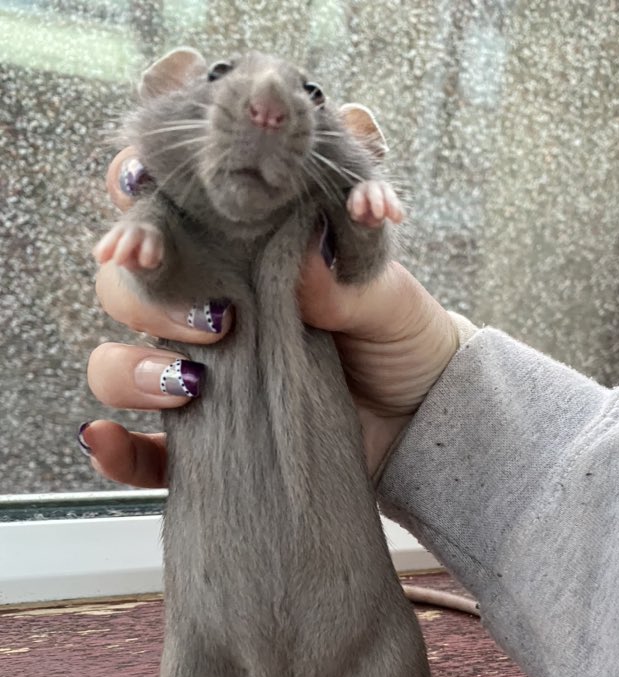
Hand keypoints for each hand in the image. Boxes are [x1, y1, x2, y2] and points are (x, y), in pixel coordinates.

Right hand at [85, 148, 465, 485]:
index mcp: (244, 258)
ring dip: (128, 368)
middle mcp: (209, 312)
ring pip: (116, 361)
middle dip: (141, 291)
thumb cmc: (402, 342)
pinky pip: (139, 451)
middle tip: (211, 316)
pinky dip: (113, 448)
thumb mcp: (391, 300)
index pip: (167, 213)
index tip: (140, 193)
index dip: (137, 196)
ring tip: (192, 383)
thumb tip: (303, 254)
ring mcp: (201, 380)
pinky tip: (106, 439)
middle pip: (127, 286)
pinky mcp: (204, 444)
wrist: (422, 424)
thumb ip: (351, 274)